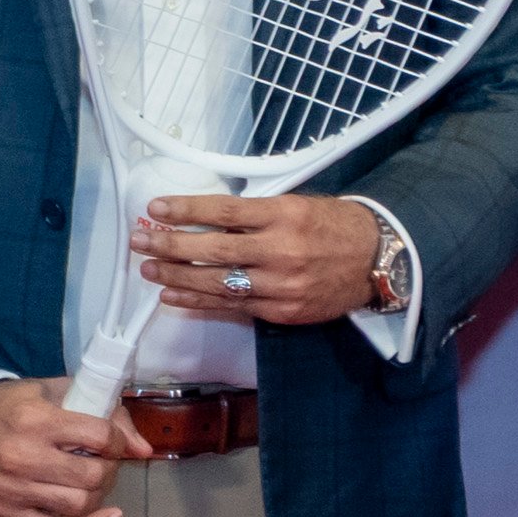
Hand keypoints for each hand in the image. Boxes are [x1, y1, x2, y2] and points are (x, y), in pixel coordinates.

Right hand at [0, 381, 149, 516]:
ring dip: (98, 493)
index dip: (118, 440)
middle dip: (110, 468)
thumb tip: (143, 448)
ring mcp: (15, 490)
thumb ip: (102, 411)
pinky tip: (107, 515)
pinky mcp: (8, 514)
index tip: (115, 441)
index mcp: (36, 420)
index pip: (99, 436)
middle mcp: (24, 458)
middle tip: (104, 461)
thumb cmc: (7, 405)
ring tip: (93, 479)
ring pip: (80, 504)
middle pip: (93, 476)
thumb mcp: (51, 391)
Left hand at [136, 191, 389, 326]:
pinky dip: (198, 301)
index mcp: (284, 214)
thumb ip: (255, 213)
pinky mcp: (280, 311)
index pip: (224, 210)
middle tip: (141, 239)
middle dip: (171, 244)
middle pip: (214, 249)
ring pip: (218, 282)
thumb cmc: (333, 225)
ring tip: (148, 267)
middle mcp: (280, 250)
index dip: (187, 209)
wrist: (377, 260)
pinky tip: (172, 294)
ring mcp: (280, 285)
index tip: (156, 207)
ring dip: (177, 275)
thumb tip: (205, 217)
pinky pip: (232, 307)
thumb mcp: (297, 205)